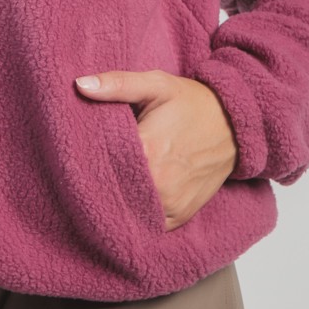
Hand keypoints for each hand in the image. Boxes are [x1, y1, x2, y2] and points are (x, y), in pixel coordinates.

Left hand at [75, 69, 238, 231]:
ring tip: (106, 182)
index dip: (85, 157)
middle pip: (111, 189)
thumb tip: (80, 85)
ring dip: (116, 199)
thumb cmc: (191, 102)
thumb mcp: (156, 84)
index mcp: (147, 150)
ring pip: (128, 210)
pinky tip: (129, 197)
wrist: (234, 124)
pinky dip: (136, 212)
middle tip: (87, 167)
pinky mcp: (180, 216)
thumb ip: (117, 84)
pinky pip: (147, 223)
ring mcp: (170, 204)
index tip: (74, 152)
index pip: (99, 164)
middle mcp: (159, 184)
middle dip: (98, 179)